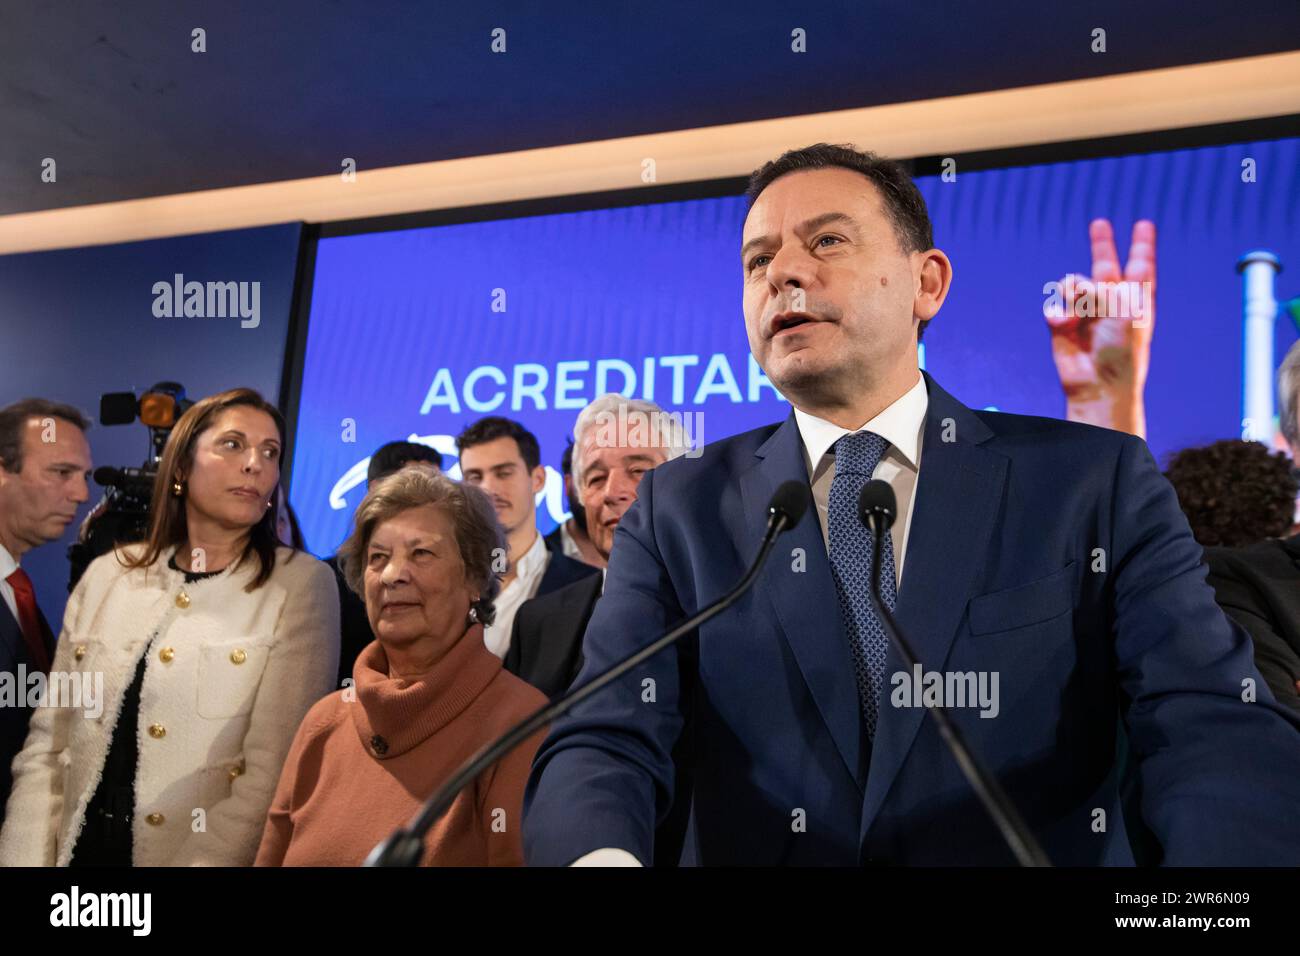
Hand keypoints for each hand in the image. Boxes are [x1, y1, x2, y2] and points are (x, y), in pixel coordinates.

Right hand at [1044, 219, 1155, 436]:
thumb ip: (1101, 288)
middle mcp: (1110, 302)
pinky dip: (1058, 312)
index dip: (1142, 245)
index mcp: (1135, 300)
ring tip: (1078, 313)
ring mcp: (1086, 313)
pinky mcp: (1062, 325)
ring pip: (1073, 283)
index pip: (1140, 266)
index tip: (1144, 224)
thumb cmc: (1121, 353)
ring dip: (1073, 292)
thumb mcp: (1123, 312)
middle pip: (1105, 265)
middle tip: (1099, 223)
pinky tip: (1063, 325)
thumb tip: (1071, 284)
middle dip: (1102, 244)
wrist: (1097, 385)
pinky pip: (1055, 305)